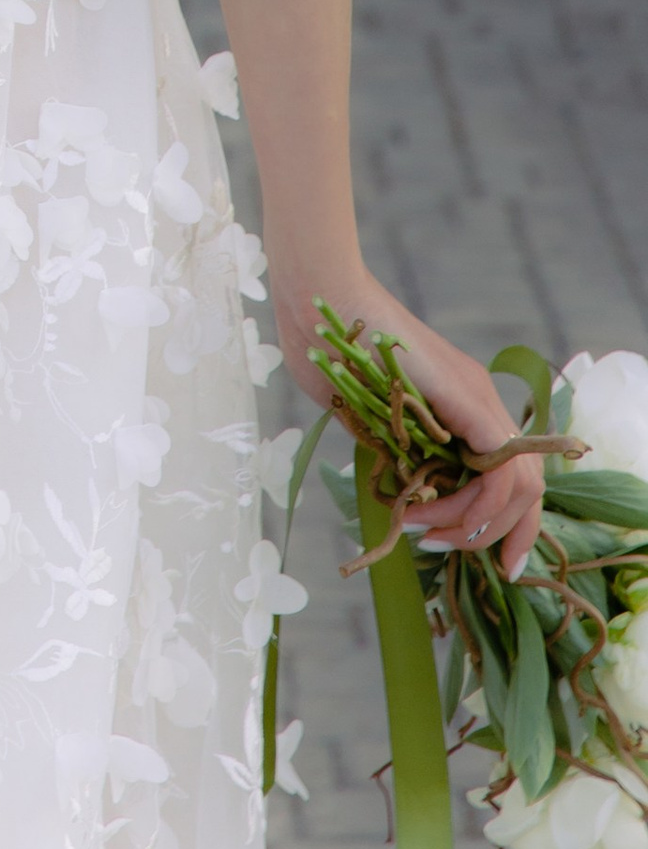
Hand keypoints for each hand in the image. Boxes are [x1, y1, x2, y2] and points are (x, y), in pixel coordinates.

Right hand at [276, 267, 546, 575]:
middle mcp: (483, 402)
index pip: (509, 478)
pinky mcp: (470, 398)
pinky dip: (481, 505)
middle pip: (528, 489)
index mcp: (463, 405)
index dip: (500, 525)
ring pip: (521, 487)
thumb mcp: (369, 417)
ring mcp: (480, 397)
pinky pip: (503, 468)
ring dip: (473, 525)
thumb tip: (403, 490)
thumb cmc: (329, 348)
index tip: (463, 551)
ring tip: (424, 530)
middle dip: (493, 536)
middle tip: (438, 546)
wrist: (321, 297)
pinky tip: (439, 515)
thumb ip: (391, 449)